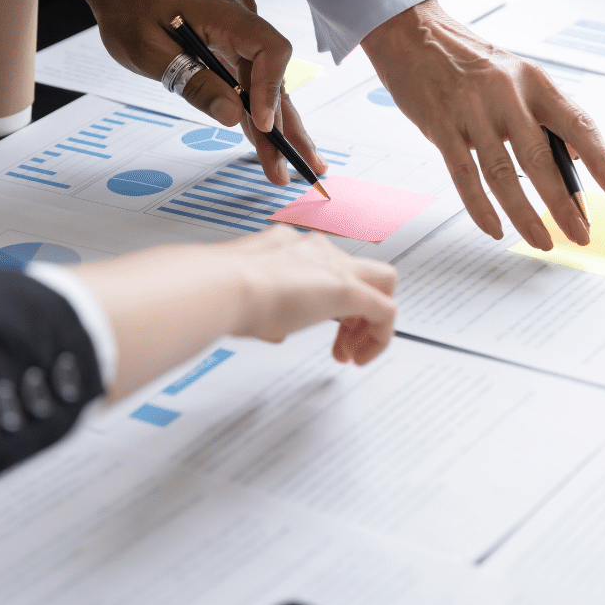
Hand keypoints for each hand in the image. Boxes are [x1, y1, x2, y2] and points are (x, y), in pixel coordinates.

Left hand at [25, 0, 324, 185]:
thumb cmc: (129, 6)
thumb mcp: (148, 50)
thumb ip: (193, 81)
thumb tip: (234, 117)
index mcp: (226, 13)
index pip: (271, 50)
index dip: (270, 90)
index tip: (261, 125)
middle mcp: (243, 20)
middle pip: (275, 76)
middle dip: (286, 125)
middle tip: (301, 166)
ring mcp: (240, 32)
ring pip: (265, 83)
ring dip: (277, 124)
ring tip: (290, 164)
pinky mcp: (231, 43)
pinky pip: (250, 79)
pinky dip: (257, 108)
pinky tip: (269, 139)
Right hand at [75, 228, 397, 400]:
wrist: (217, 286)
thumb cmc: (217, 293)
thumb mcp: (243, 304)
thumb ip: (263, 314)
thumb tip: (272, 330)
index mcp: (286, 247)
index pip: (322, 262)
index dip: (326, 296)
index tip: (314, 320)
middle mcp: (315, 249)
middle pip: (361, 268)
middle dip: (358, 306)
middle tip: (341, 340)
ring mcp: (334, 266)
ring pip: (383, 281)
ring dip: (370, 322)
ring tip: (351, 353)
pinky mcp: (348, 288)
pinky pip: (386, 312)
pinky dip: (380, 337)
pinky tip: (362, 357)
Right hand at [359, 0, 604, 250]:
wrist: (413, 31)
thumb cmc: (470, 60)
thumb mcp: (517, 76)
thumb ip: (543, 116)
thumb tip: (575, 160)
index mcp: (535, 82)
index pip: (580, 126)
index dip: (604, 163)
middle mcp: (508, 94)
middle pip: (541, 159)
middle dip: (564, 204)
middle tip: (581, 235)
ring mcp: (472, 110)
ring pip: (503, 174)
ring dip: (525, 214)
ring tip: (542, 241)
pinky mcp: (440, 124)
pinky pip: (464, 174)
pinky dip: (480, 207)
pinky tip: (494, 228)